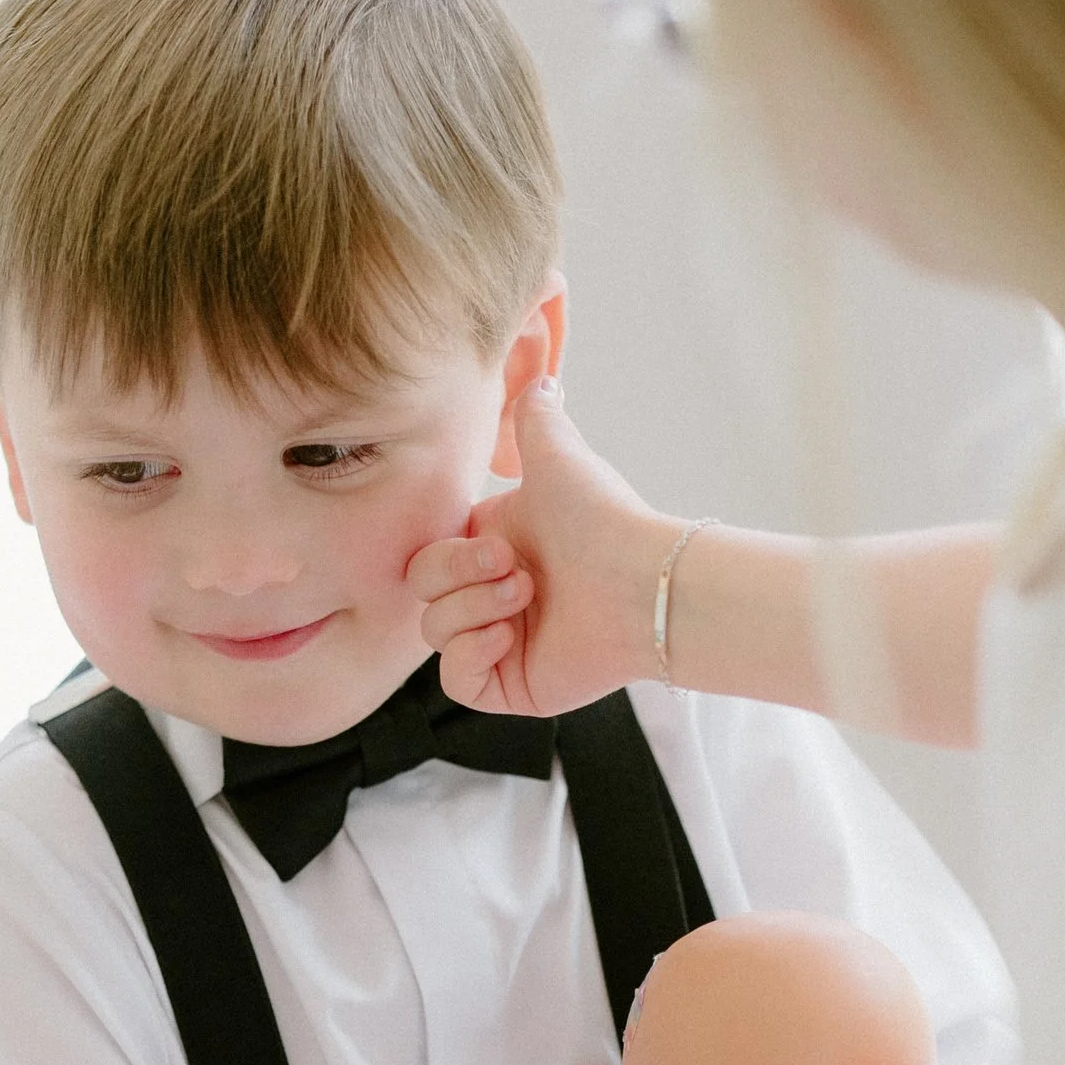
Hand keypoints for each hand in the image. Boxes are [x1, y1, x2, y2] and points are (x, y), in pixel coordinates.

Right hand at [410, 377, 682, 716]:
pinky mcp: (511, 686)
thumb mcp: (557, 457)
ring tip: (528, 602)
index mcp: (490, 552)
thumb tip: (542, 379)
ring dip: (475, 612)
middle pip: (422, 598)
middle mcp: (492, 599)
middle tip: (521, 574)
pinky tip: (507, 638)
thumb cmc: (604, 522)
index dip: (450, 556)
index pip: (426, 561)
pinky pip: (456, 682)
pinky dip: (471, 657)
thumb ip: (536, 419)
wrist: (642, 584)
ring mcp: (500, 645)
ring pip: (436, 636)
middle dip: (463, 581)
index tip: (500, 545)